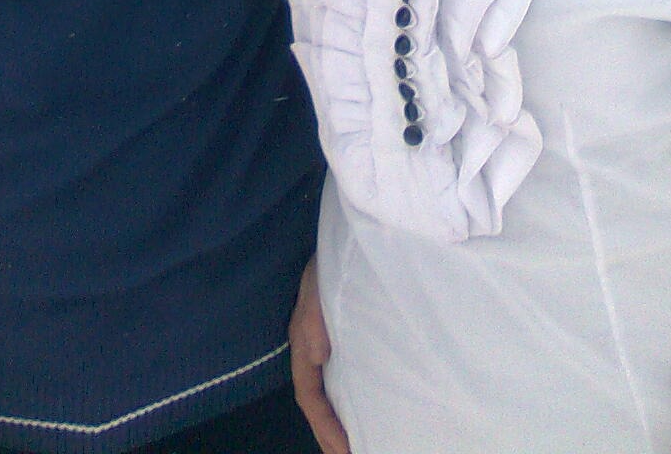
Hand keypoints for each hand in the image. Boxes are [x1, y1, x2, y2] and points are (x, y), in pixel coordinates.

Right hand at [289, 256, 349, 453]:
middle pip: (318, 400)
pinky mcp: (345, 337)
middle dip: (330, 433)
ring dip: (339, 420)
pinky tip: (366, 408)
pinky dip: (350, 400)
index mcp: (304, 341)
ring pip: (330, 391)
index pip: (309, 395)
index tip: (344, 451)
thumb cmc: (330, 262)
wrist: (350, 238)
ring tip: (357, 444)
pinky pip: (343, 378)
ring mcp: (328, 343)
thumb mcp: (318, 285)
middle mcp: (314, 348)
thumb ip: (314, 317)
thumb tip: (317, 354)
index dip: (324, 426)